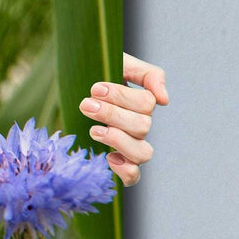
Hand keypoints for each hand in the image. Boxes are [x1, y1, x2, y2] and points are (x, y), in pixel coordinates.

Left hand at [81, 53, 167, 186]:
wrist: (74, 79)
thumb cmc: (98, 71)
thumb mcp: (121, 62)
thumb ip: (148, 74)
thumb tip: (164, 99)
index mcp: (142, 102)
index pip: (146, 104)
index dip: (121, 97)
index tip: (95, 88)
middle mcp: (140, 125)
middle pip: (142, 127)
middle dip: (111, 114)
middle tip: (86, 104)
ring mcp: (130, 144)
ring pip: (143, 153)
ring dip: (118, 140)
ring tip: (93, 130)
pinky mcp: (118, 160)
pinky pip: (133, 176)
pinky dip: (125, 171)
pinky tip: (108, 157)